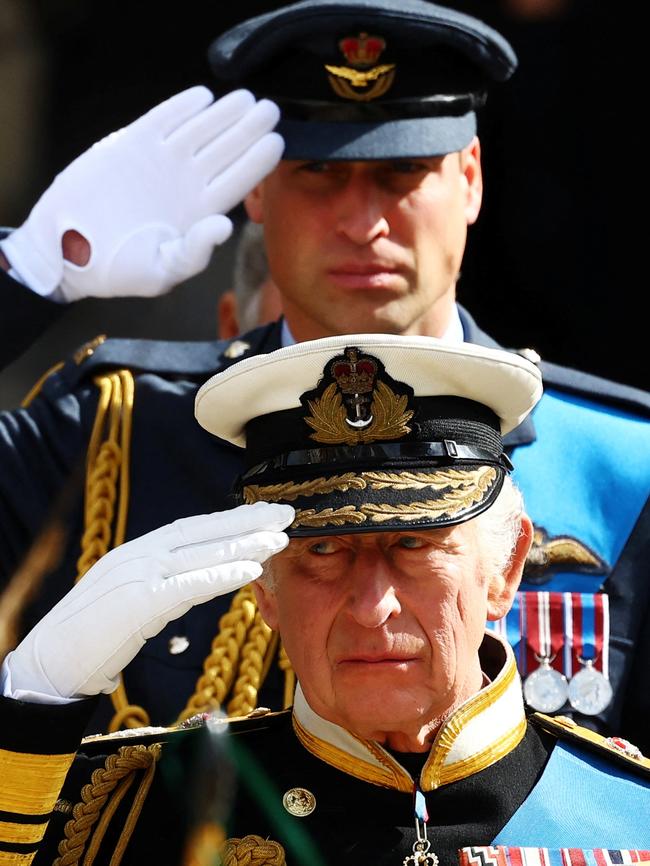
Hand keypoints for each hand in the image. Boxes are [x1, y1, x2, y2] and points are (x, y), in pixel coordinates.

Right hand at [0, 87, 282, 300]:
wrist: (68, 250)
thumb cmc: (119, 269)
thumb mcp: (161, 271)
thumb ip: (195, 252)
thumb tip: (224, 226)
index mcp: (199, 212)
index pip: (237, 181)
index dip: (257, 161)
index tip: (277, 142)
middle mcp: (186, 184)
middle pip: (226, 150)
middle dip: (249, 130)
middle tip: (271, 110)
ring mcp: (161, 162)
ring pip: (200, 131)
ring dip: (223, 114)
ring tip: (246, 99)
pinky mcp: (131, 145)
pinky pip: (163, 121)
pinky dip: (181, 108)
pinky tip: (203, 97)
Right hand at [4, 502, 293, 700]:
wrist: (50, 662)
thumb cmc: (92, 636)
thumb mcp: (132, 599)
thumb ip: (163, 585)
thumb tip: (196, 580)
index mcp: (140, 551)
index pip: (194, 528)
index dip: (232, 520)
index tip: (265, 515)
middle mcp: (141, 554)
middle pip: (204, 531)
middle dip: (248, 522)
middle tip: (287, 513)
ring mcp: (138, 574)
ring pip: (202, 553)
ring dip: (245, 544)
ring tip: (279, 539)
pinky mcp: (138, 602)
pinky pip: (188, 585)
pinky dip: (221, 575)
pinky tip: (250, 571)